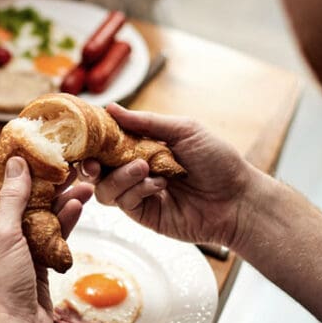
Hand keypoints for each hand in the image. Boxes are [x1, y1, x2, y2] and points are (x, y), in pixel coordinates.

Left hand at [0, 146, 92, 322]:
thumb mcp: (1, 237)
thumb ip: (10, 199)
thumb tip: (15, 165)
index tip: (5, 141)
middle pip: (6, 198)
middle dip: (31, 178)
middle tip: (49, 155)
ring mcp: (7, 250)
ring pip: (31, 214)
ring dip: (54, 198)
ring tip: (75, 177)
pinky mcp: (30, 261)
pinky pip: (46, 233)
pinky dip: (61, 219)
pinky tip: (78, 203)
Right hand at [80, 104, 258, 247]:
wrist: (238, 199)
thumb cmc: (218, 161)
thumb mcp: (184, 130)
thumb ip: (146, 122)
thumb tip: (112, 108)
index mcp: (142, 146)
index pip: (107, 142)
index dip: (93, 139)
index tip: (84, 134)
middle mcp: (135, 170)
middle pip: (96, 169)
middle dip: (90, 164)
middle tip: (94, 162)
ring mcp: (138, 193)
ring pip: (104, 188)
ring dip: (119, 176)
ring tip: (143, 168)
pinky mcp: (144, 214)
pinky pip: (123, 202)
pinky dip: (136, 190)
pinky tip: (158, 185)